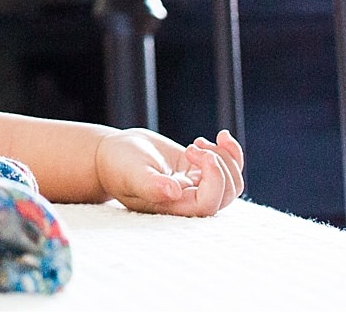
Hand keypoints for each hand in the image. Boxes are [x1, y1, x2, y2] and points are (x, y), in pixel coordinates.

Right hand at [94, 128, 243, 216]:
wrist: (113, 155)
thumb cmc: (118, 166)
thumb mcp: (132, 173)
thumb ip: (150, 184)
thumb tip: (173, 192)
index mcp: (174, 208)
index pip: (209, 204)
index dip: (215, 180)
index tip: (201, 153)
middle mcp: (189, 201)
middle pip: (226, 194)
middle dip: (219, 165)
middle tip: (192, 146)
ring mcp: (196, 186)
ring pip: (232, 182)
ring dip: (226, 157)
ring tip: (197, 142)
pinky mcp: (199, 171)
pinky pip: (229, 168)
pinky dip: (231, 151)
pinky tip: (221, 135)